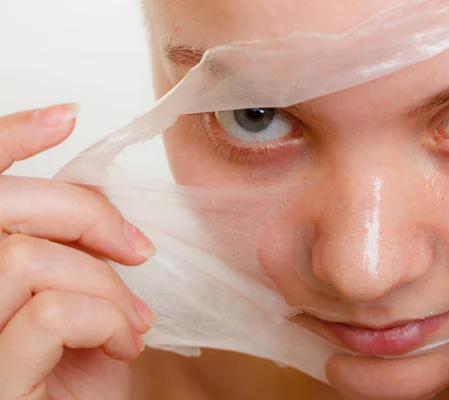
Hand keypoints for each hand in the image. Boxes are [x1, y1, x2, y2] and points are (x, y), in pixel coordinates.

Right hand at [0, 104, 155, 399]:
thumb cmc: (74, 382)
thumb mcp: (76, 306)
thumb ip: (66, 253)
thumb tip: (93, 198)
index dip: (8, 136)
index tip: (67, 116)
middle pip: (4, 205)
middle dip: (88, 215)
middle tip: (139, 250)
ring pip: (28, 257)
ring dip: (104, 284)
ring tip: (134, 320)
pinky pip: (51, 312)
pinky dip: (104, 320)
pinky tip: (123, 346)